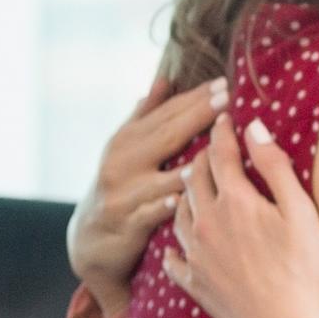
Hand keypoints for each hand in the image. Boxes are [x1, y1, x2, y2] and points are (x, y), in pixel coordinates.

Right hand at [69, 80, 224, 289]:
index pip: (165, 114)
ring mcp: (123, 193)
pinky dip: (163, 205)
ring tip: (215, 148)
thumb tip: (163, 79)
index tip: (222, 83)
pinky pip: (149, 213)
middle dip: (199, 116)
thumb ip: (145, 115)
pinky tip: (180, 197)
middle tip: (227, 98)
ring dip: (189, 164)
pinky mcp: (126, 223)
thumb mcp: (124, 148)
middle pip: (167, 136)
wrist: (90, 238)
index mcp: (126, 140)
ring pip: (162, 176)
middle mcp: (122, 162)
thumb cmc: (119, 186)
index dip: (193, 98)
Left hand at [165, 117, 318, 317]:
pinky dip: (174, 245)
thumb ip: (275, 168)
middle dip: (201, 157)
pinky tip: (175, 245)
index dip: (222, 132)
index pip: (221, 155)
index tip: (223, 117)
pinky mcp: (194, 283)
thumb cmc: (302, 271)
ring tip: (191, 187)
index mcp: (234, 202)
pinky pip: (173, 258)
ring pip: (180, 213)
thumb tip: (254, 129)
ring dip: (185, 195)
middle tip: (207, 147)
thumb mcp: (300, 213)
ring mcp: (196, 255)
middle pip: (194, 179)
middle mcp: (206, 223)